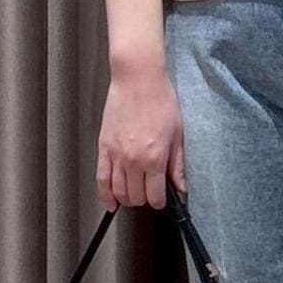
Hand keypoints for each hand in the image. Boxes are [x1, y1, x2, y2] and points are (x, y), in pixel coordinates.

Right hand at [96, 55, 187, 209]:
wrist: (138, 80)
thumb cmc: (159, 99)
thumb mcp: (177, 134)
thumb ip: (177, 164)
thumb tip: (181, 186)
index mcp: (154, 157)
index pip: (155, 195)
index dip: (159, 202)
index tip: (161, 199)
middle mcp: (133, 159)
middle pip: (135, 197)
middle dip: (144, 200)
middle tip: (149, 194)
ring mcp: (116, 155)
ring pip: (118, 191)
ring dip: (126, 199)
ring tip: (133, 196)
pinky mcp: (103, 147)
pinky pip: (101, 178)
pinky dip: (105, 195)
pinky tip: (110, 201)